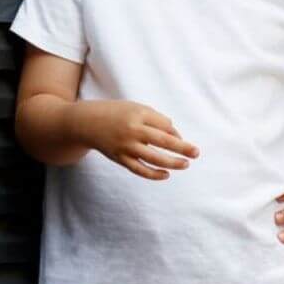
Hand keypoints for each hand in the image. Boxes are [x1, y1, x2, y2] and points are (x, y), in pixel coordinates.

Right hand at [80, 100, 198, 179]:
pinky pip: (139, 169)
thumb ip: (157, 119)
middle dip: (182, 148)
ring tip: (185, 164)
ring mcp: (126, 146)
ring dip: (172, 163)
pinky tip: (166, 175)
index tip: (181, 139)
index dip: (175, 133)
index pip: (164, 125)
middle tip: (196, 153)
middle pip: (162, 141)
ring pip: (153, 158)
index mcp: (138, 115)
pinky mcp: (120, 158)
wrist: (87, 123)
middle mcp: (132, 130)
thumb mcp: (136, 108)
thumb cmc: (117, 114)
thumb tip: (176, 136)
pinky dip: (153, 174)